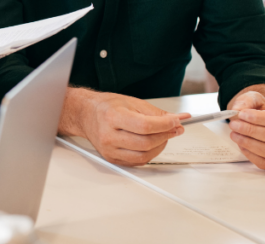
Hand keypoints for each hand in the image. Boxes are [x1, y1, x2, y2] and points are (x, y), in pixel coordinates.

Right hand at [64, 89, 185, 165]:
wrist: (86, 115)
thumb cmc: (107, 107)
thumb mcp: (132, 102)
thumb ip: (156, 113)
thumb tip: (177, 120)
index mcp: (112, 116)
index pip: (145, 126)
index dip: (165, 125)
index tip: (175, 122)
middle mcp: (108, 135)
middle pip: (146, 142)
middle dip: (165, 136)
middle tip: (173, 129)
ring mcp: (109, 149)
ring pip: (144, 156)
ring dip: (160, 147)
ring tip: (163, 137)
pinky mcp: (111, 158)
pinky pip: (137, 162)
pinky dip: (150, 154)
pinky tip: (151, 144)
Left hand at [228, 90, 264, 170]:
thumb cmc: (263, 110)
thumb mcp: (256, 99)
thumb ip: (248, 101)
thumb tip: (237, 110)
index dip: (259, 118)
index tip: (241, 114)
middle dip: (251, 131)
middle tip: (234, 125)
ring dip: (249, 144)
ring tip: (235, 134)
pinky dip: (251, 155)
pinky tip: (241, 145)